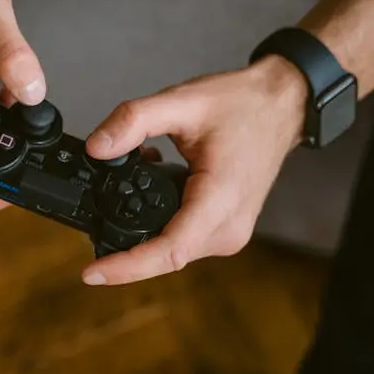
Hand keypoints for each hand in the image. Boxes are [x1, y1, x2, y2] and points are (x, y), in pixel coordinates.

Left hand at [80, 56, 308, 285]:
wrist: (282, 106)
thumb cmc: (242, 105)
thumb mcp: (183, 101)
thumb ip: (134, 120)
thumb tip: (96, 148)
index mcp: (221, 200)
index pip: (169, 251)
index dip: (128, 267)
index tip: (91, 272)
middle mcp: (229, 228)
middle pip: (165, 257)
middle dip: (125, 249)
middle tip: (91, 226)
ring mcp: (230, 234)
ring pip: (171, 252)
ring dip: (141, 235)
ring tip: (129, 188)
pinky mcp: (225, 230)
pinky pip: (182, 242)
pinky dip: (158, 227)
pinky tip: (148, 194)